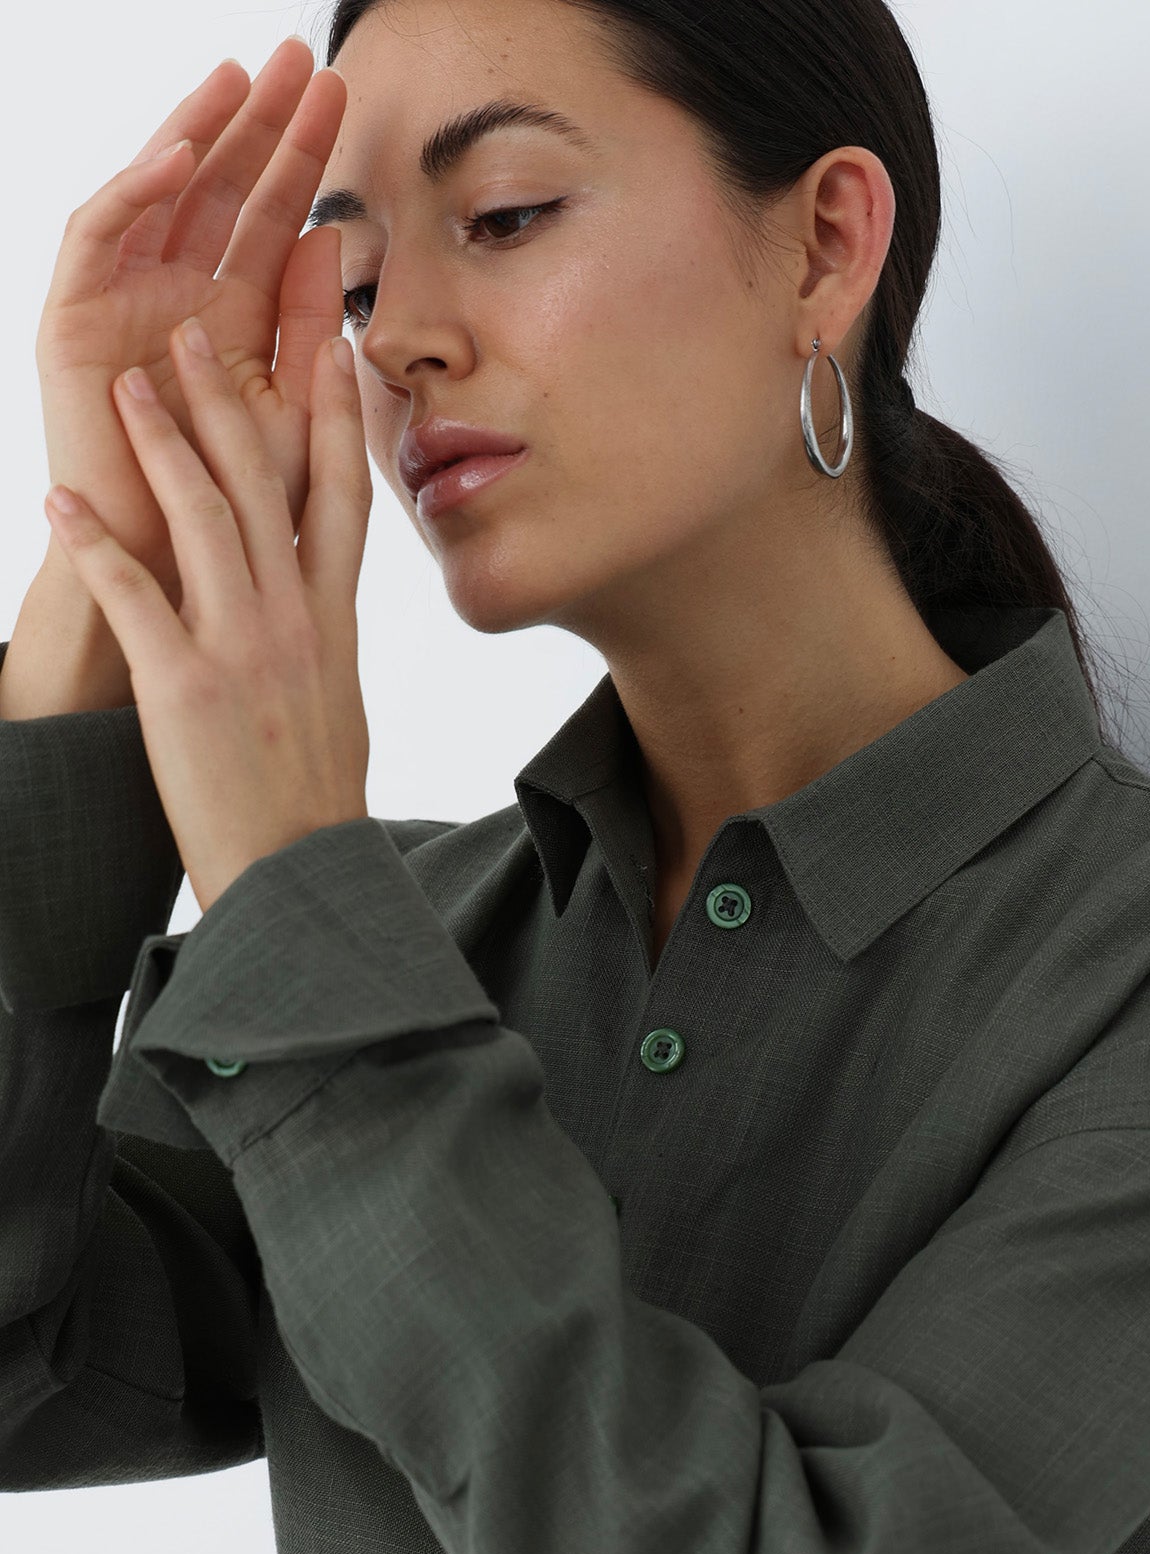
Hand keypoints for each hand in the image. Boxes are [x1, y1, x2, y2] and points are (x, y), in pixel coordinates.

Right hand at [35, 39, 346, 683]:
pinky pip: (97, 234)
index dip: (305, 157)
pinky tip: (181, 151)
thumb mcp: (289, 409)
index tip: (347, 95)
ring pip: (162, 194)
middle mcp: (178, 293)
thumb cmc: (237, 509)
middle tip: (301, 56)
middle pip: (222, 187)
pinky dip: (136, 190)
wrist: (170, 577)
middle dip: (261, 121)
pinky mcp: (74, 319)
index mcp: (234, 313)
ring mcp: (123, 300)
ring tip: (242, 75)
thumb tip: (335, 239)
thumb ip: (307, 328)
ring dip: (200, 130)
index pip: (273, 217)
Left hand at [43, 315, 372, 915]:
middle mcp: (293, 620)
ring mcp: (241, 648)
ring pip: (203, 520)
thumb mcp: (336, 699)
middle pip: (265, 485)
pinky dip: (93, 546)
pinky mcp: (184, 686)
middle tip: (192, 336)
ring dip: (161, 446)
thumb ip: (319, 635)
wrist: (298, 869)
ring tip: (125, 388)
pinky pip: (133, 599)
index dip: (330, 417)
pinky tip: (59, 500)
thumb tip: (309, 596)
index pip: (339, 499)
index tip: (323, 349)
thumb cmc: (313, 795)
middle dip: (227, 403)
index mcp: (333, 622)